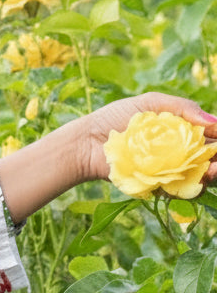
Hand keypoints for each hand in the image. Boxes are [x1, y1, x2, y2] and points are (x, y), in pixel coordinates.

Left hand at [77, 92, 216, 183]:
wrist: (89, 142)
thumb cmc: (116, 118)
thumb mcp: (149, 103)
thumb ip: (181, 107)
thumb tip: (214, 121)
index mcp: (181, 130)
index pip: (210, 134)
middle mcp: (182, 151)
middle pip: (213, 156)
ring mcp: (174, 170)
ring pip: (205, 174)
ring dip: (215, 171)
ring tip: (214, 167)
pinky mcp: (164, 186)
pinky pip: (186, 189)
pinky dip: (197, 184)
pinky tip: (202, 176)